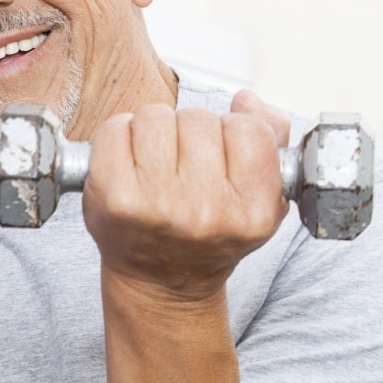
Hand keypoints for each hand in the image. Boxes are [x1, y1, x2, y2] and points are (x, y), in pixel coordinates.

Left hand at [82, 96, 293, 299]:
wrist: (161, 281)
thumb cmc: (210, 232)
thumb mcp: (258, 197)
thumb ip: (269, 140)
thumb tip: (245, 100)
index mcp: (252, 212)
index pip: (248, 129)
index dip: (232, 131)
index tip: (221, 154)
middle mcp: (207, 212)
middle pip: (198, 119)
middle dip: (189, 131)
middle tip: (183, 164)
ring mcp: (157, 205)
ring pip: (156, 117)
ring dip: (154, 130)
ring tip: (155, 163)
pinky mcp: (114, 197)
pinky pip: (115, 129)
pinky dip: (118, 136)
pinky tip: (128, 163)